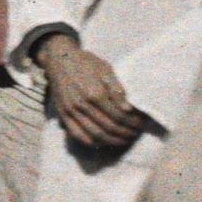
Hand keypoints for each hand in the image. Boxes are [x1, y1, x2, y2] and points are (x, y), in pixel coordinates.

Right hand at [36, 35, 144, 149]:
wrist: (59, 58)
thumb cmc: (85, 62)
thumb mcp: (105, 69)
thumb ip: (117, 89)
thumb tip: (128, 109)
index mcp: (94, 93)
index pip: (119, 116)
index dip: (133, 123)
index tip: (142, 123)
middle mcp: (82, 104)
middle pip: (109, 127)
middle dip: (126, 133)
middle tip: (136, 133)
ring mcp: (70, 111)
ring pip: (95, 134)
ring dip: (113, 140)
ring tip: (124, 139)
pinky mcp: (62, 114)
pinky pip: (77, 134)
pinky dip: (92, 142)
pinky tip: (104, 141)